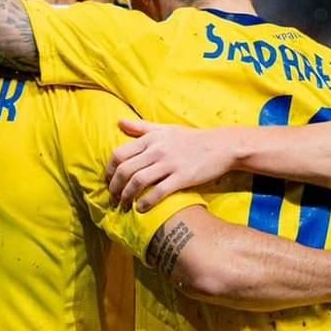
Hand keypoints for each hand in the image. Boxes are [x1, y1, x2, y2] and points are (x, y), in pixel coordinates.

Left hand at [107, 119, 236, 210]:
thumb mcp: (166, 129)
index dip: (109, 171)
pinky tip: (141, 209)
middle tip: (112, 197)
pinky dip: (146, 202)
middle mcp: (157, 150)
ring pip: (138, 181)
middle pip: (125, 170)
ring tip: (124, 205)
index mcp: (151, 138)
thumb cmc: (192, 138)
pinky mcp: (182, 177)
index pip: (120, 154)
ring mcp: (169, 164)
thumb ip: (141, 127)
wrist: (221, 146)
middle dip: (114, 187)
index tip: (108, 181)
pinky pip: (158, 192)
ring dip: (126, 196)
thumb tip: (119, 122)